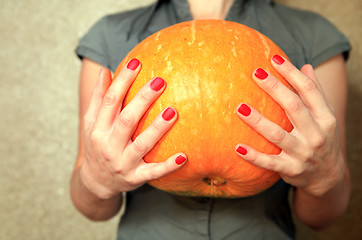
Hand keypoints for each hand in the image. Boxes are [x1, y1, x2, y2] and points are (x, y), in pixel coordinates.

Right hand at [80, 59, 186, 198]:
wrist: (95, 182)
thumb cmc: (97, 145)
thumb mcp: (92, 123)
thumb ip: (99, 98)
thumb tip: (105, 71)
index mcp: (98, 129)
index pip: (110, 101)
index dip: (122, 81)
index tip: (136, 63)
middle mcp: (109, 146)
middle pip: (127, 120)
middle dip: (143, 100)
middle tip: (160, 81)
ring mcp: (123, 163)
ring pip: (142, 145)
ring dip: (157, 129)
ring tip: (173, 111)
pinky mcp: (136, 177)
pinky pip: (154, 172)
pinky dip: (168, 166)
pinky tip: (184, 156)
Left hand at [235, 55, 345, 196]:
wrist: (328, 177)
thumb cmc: (322, 139)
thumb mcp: (324, 117)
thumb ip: (315, 93)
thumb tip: (306, 66)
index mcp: (325, 118)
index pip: (309, 91)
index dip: (292, 73)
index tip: (274, 59)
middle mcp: (316, 135)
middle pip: (294, 107)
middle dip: (275, 89)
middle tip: (256, 73)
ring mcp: (303, 153)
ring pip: (277, 135)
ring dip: (258, 121)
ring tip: (240, 108)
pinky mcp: (290, 170)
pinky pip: (269, 163)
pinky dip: (253, 156)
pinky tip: (237, 147)